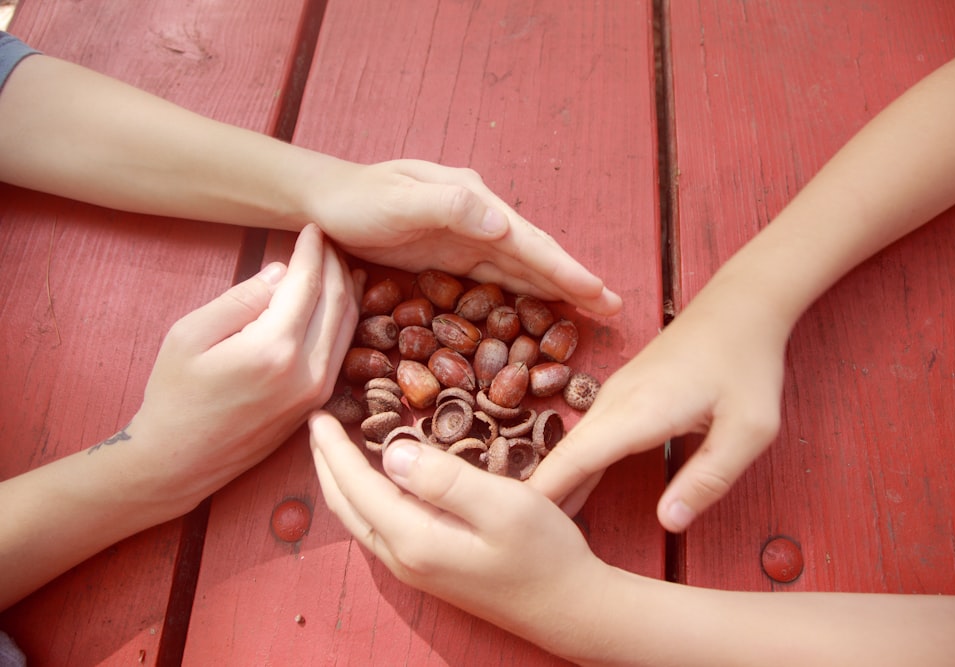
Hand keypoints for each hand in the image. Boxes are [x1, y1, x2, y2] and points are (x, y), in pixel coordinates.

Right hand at [124, 224, 360, 509]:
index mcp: (273, 349)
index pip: (308, 284)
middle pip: (338, 301)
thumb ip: (241, 298)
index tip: (312, 228)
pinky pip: (342, 350)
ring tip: (339, 263)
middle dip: (335, 264)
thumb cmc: (174, 395)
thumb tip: (282, 272)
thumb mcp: (190, 335)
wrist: (178, 461)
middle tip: (328, 240)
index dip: (313, 251)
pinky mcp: (318, 403)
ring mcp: (318, 391)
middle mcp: (306, 371)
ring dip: (347, 289)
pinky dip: (345, 319)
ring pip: (348, 326)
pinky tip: (339, 302)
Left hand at [304, 158, 622, 315]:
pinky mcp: (451, 258)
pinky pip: (496, 280)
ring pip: (521, 269)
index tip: (599, 292)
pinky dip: (523, 294)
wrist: (322, 201)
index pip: (528, 241)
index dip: (565, 269)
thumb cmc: (356, 199)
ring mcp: (466, 238)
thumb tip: (503, 225)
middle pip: (535, 256)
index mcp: (473, 202)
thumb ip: (448, 208)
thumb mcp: (398, 200)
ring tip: (593, 310)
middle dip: (575, 282)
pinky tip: (541, 310)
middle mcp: (477, 219)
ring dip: (556, 291)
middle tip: (615, 308)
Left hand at [308, 412, 609, 656]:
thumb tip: (392, 451)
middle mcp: (404, 559)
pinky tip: (379, 479)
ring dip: (342, 480)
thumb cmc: (545, 553)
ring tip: (338, 446)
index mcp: (414, 539)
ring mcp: (415, 569)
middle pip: (346, 506)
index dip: (333, 448)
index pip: (356, 486)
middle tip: (318, 423)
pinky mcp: (430, 569)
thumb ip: (444, 479)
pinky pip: (379, 526)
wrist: (570, 609)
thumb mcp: (502, 505)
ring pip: (360, 519)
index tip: (318, 413)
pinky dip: (365, 496)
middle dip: (326, 463)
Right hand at [529, 280, 788, 531]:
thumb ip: (709, 479)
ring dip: (552, 482)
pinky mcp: (621, 395)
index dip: (542, 494)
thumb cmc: (747, 367)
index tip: (512, 527)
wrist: (739, 307)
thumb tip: (668, 523)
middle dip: (536, 496)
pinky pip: (586, 437)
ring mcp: (614, 396)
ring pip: (571, 445)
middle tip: (513, 541)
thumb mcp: (748, 430)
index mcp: (638, 412)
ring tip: (534, 528)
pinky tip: (569, 490)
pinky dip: (571, 466)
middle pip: (563, 455)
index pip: (574, 460)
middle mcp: (614, 402)